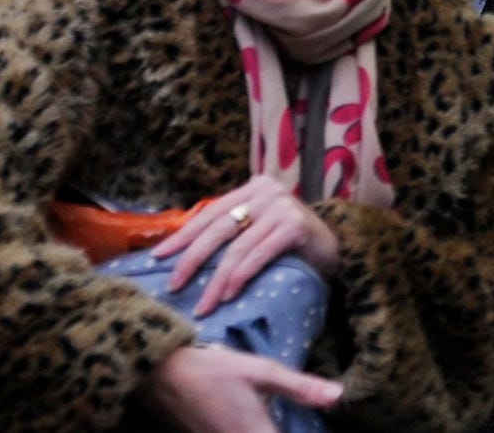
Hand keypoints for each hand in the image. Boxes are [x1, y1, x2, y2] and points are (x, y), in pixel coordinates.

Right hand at [139, 344, 340, 432]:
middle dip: (283, 429)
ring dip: (269, 430)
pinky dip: (252, 430)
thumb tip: (338, 396)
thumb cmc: (213, 370)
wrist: (161, 376)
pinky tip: (254, 421)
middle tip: (296, 420)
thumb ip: (300, 387)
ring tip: (273, 417)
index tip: (318, 428)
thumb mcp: (261, 371)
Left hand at [153, 175, 343, 316]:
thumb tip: (182, 252)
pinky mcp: (296, 226)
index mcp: (252, 188)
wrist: (335, 248)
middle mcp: (266, 192)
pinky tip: (228, 295)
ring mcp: (283, 207)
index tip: (158, 256)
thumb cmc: (290, 243)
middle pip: (219, 229)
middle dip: (191, 260)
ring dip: (216, 280)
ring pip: (237, 247)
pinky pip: (259, 255)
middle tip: (173, 286)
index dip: (183, 235)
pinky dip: (240, 276)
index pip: (209, 213)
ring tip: (203, 305)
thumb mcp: (258, 228)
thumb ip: (231, 229)